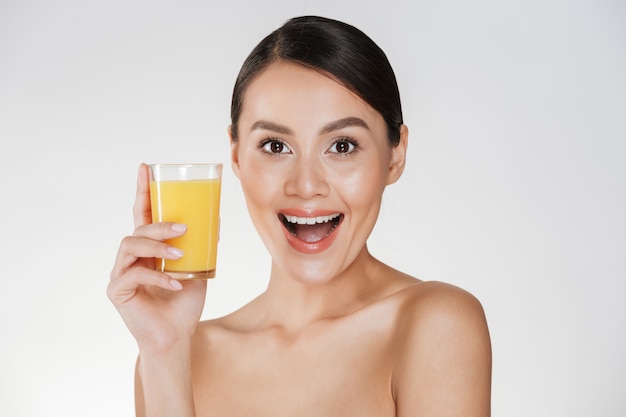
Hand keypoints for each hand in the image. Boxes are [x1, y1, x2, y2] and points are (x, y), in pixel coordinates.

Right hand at [107, 163, 206, 353]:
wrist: (177, 337)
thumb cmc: (184, 303)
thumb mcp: (199, 269)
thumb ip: (201, 247)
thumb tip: (215, 220)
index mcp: (148, 249)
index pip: (143, 215)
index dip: (143, 191)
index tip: (146, 167)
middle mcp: (130, 257)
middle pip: (137, 228)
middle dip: (158, 224)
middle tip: (182, 228)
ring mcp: (120, 273)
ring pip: (129, 246)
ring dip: (156, 247)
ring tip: (179, 256)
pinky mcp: (117, 291)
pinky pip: (132, 275)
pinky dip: (157, 278)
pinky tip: (176, 285)